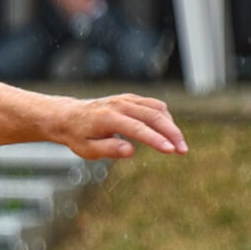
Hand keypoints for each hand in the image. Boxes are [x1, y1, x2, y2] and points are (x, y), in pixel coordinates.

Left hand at [48, 92, 188, 160]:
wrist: (67, 116)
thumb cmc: (77, 136)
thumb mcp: (86, 149)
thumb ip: (109, 149)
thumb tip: (131, 151)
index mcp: (108, 118)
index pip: (138, 129)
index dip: (156, 140)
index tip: (171, 150)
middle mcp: (119, 105)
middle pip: (153, 116)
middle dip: (172, 133)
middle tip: (183, 151)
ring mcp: (126, 99)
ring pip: (157, 108)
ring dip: (171, 126)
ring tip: (178, 145)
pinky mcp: (131, 98)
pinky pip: (153, 105)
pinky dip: (165, 117)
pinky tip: (168, 132)